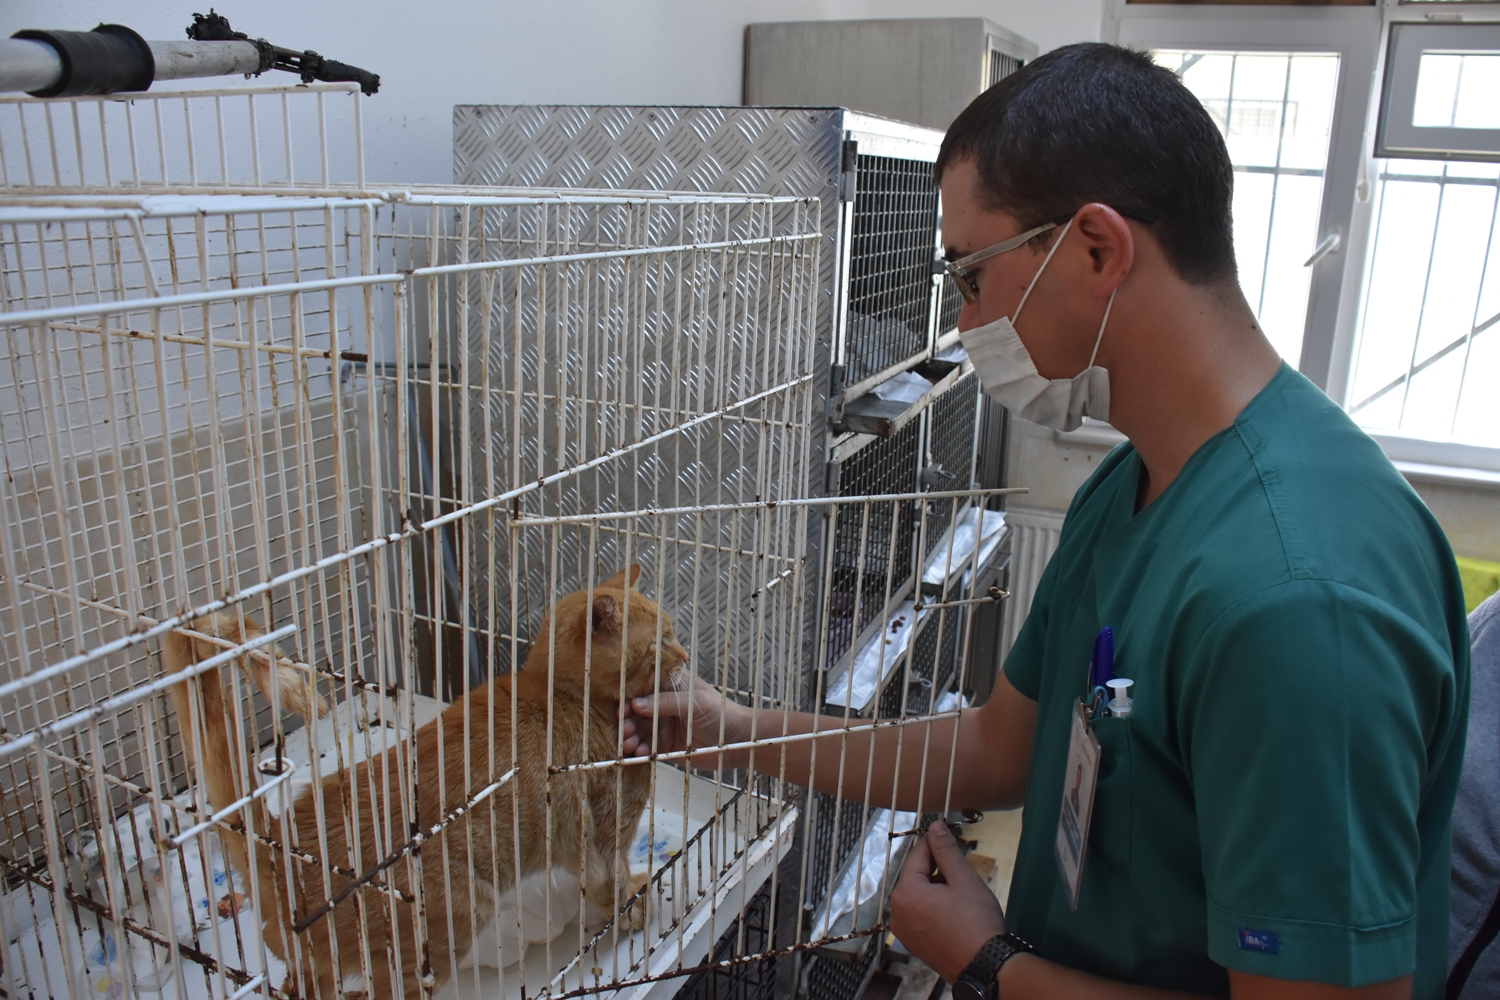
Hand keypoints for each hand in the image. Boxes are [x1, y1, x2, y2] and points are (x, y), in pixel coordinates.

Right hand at [620, 673, 749, 757]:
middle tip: (625, 730)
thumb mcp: (694, 702)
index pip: (643, 687)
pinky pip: (647, 746)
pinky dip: (639, 750)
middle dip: (627, 720)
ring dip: (631, 737)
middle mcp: (663, 703)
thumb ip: (666, 703)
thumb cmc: (722, 713)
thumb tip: (637, 704)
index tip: (622, 708)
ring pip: (639, 729)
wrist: (739, 741)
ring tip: (629, 745)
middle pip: (636, 710)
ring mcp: (663, 724)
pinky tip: (637, 753)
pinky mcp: (665, 744)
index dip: (629, 696)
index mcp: (670, 685)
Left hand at [888, 821, 1004, 982]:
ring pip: (918, 895)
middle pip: (916, 876)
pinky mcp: (914, 943)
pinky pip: (920, 914)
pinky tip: (955, 911)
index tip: (948, 834)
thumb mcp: (963, 879)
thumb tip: (935, 827)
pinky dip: (934, 907)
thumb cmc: (976, 923)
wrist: (985, 966)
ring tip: (961, 893)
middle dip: (937, 869)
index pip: (917, 855)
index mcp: (905, 893)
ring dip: (936, 888)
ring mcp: (904, 931)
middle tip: (961, 869)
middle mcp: (897, 912)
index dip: (935, 842)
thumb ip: (946, 850)